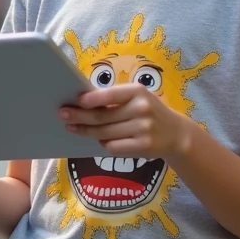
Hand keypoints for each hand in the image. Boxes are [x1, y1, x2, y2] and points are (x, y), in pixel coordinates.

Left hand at [61, 84, 191, 159]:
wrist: (176, 134)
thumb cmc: (149, 111)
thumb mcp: (138, 98)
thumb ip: (116, 99)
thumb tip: (82, 102)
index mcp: (138, 91)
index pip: (109, 94)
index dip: (90, 99)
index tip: (75, 100)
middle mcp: (142, 109)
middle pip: (102, 116)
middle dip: (80, 116)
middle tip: (63, 115)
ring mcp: (143, 129)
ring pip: (105, 133)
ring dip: (87, 131)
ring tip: (73, 128)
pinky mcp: (143, 147)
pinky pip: (113, 147)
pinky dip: (104, 144)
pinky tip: (100, 140)